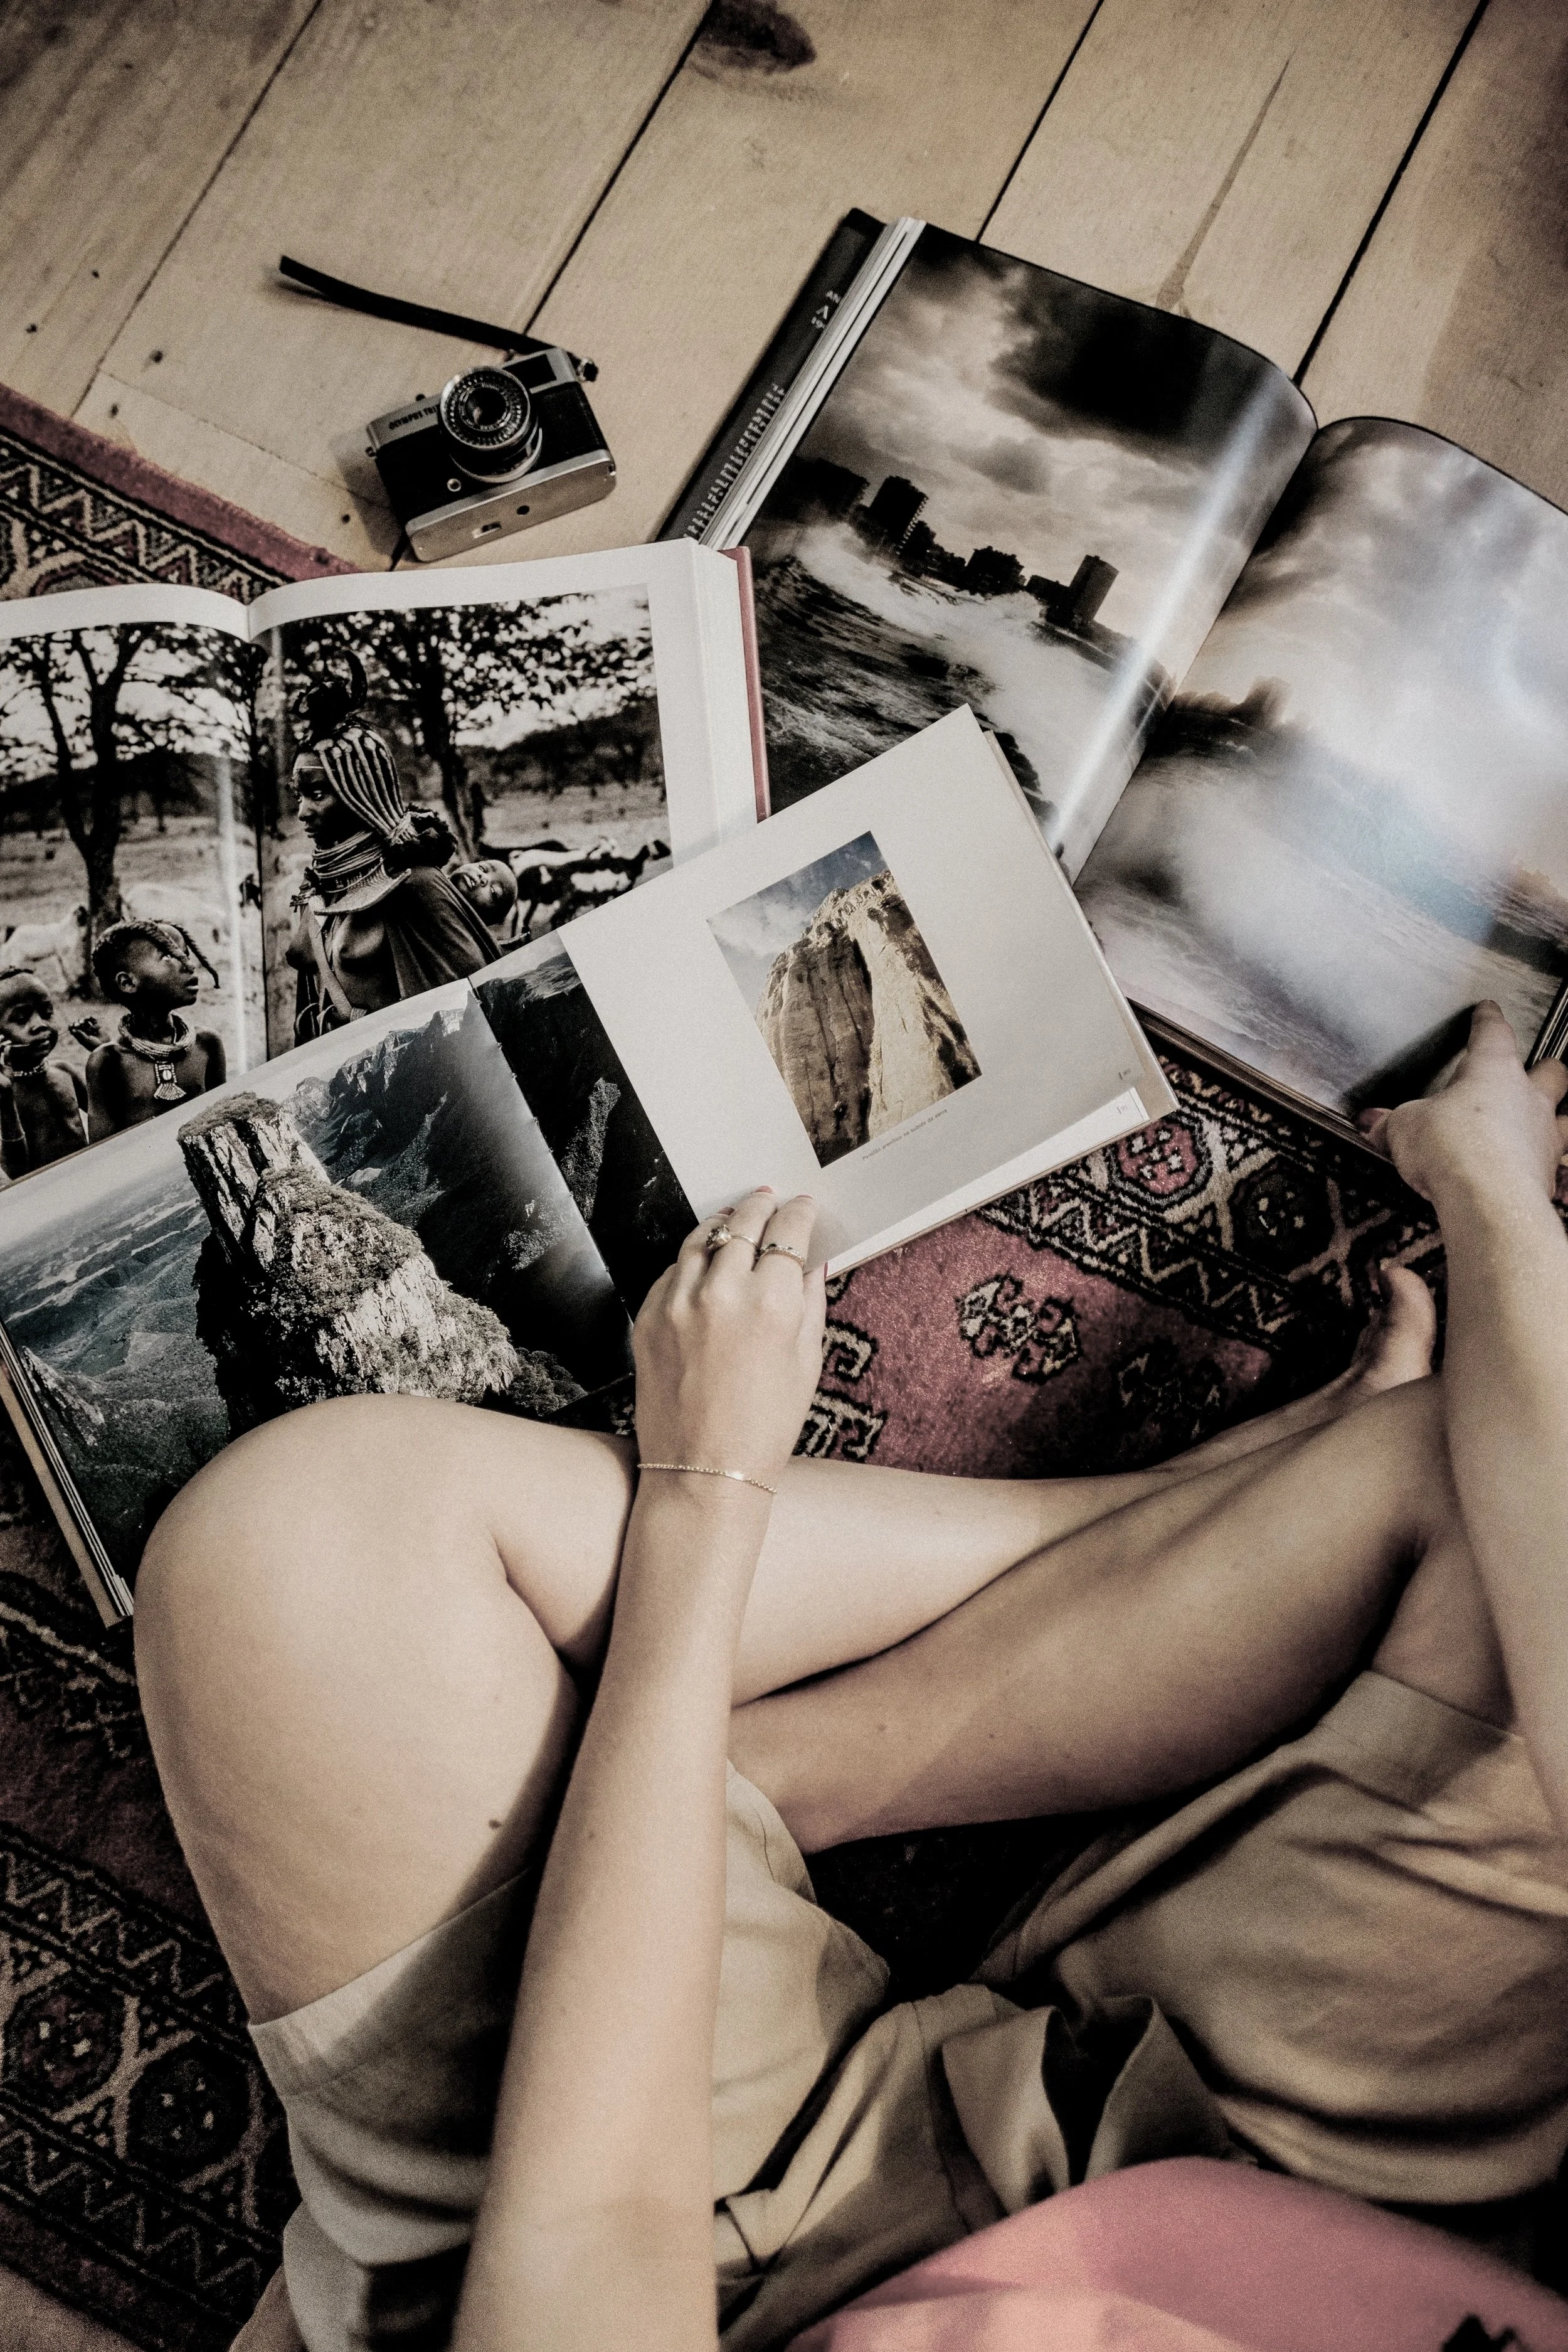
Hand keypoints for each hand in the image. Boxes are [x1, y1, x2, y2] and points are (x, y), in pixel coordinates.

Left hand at [68, 1015, 108, 1050]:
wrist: (105, 1046)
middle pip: (79, 1024)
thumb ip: (80, 1034)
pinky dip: (91, 1018)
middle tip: (80, 1023)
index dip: (71, 1026)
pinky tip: (90, 1018)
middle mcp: (84, 1032)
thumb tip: (73, 1029)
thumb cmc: (95, 1045)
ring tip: (84, 1020)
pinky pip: (93, 1020)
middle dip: (78, 1022)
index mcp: (80, 1036)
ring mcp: (90, 1029)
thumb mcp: (87, 1040)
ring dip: (84, 1019)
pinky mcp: (97, 1026)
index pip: (73, 1030)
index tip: (71, 1025)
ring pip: (85, 1021)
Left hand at [632, 1189, 826, 1492]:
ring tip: (733, 1218)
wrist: (703, 1471)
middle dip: (760, 1207)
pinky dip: (691, 1261)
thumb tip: (808, 1263)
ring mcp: (679, 1302)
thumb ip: (808, 1303)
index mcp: (772, 1302)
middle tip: (768, 1199)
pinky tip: (703, 1262)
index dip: (799, 1214)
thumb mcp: (806, 1362)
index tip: (802, 1207)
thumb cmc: (764, 1426)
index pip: (788, 1233)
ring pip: (701, 1239)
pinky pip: (672, 1272)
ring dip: (722, 1224)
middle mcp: (723, 1292)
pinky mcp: (648, 1317)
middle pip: (742, 1225)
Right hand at [1360, 1001, 1567, 1207]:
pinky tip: (1529, 1172)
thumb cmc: (1456, 1151)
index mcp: (1493, 1070)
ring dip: (1558, 1117)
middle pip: (1551, 1071)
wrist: (1488, 1200)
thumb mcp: (1405, 1128)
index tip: (1488, 1011)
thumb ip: (1394, 1123)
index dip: (1488, 1020)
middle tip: (1536, 1069)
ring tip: (1548, 1122)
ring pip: (1565, 1117)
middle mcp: (1527, 1099)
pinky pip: (1553, 1165)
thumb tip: (1377, 1123)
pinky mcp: (1548, 1176)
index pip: (1493, 1032)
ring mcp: (1543, 1137)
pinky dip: (1542, 1166)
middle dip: (1544, 1069)